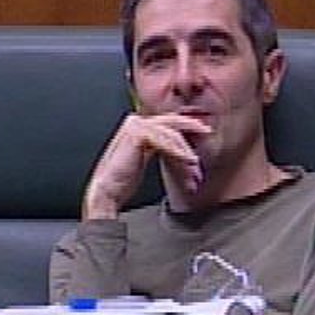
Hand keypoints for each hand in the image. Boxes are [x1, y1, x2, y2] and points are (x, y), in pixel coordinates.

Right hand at [82, 112, 210, 218]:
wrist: (107, 192)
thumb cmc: (124, 181)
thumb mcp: (148, 161)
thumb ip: (164, 151)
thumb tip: (188, 155)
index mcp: (138, 129)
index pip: (167, 123)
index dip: (187, 126)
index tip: (204, 131)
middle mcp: (136, 123)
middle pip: (171, 123)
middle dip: (191, 129)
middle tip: (207, 133)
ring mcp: (134, 126)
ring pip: (170, 134)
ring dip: (185, 150)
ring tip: (194, 165)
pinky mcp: (136, 134)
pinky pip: (164, 140)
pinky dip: (177, 150)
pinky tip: (186, 159)